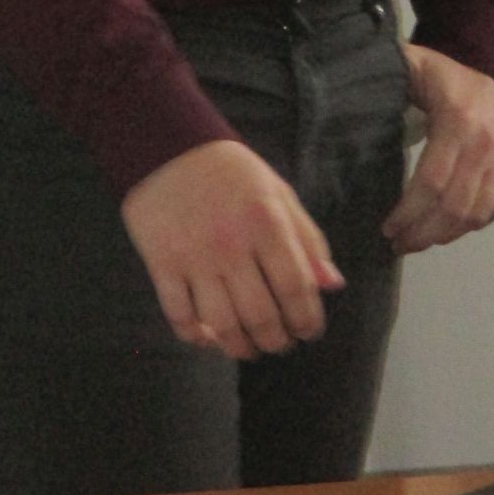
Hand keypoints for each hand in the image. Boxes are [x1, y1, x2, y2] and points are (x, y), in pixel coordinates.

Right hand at [120, 139, 345, 361]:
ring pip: (223, 325)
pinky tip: (208, 337)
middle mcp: (232, 245)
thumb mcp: (278, 192)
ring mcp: (194, 258)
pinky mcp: (161, 265)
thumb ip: (307, 238)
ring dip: (240, 347)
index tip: (309, 331)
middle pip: (261, 315)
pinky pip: (180, 317)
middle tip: (281, 343)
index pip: (296, 288)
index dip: (307, 319)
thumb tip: (332, 284)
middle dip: (277, 340)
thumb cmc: (231, 171)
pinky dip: (196, 337)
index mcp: (266, 222)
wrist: (166, 146)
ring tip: (250, 349)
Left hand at [382, 45, 493, 254]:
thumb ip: (388, 86)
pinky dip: (473, 225)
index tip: (390, 227)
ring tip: (421, 240)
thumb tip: (350, 99)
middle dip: (424, 233)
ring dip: (446, 235)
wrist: (491, 68)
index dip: (409, 212)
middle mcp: (487, 142)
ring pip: (476, 213)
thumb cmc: (444, 77)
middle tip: (401, 243)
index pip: (432, 181)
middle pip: (454, 205)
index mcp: (458, 119)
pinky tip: (450, 229)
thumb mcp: (413, 71)